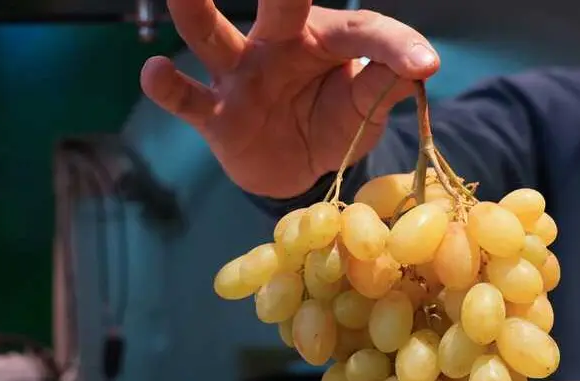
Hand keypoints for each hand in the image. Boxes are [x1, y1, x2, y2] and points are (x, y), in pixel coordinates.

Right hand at [142, 0, 439, 198]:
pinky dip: (168, 87)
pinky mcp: (215, 114)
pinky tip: (153, 71)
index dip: (397, 46)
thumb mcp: (365, 109)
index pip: (366, 33)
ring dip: (198, 12)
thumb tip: (419, 68)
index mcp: (328, 39)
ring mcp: (241, 74)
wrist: (295, 166)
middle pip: (281, 4)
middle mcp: (279, 43)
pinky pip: (188, 98)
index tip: (426, 65)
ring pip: (214, 36)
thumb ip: (385, 87)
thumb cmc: (334, 120)